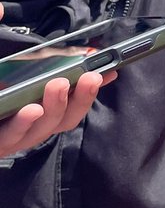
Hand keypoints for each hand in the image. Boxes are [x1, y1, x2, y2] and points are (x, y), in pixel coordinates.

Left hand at [0, 70, 114, 157]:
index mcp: (30, 105)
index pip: (68, 98)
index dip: (90, 86)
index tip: (110, 70)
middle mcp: (24, 123)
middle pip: (63, 118)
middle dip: (80, 97)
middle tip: (91, 76)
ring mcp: (10, 136)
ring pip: (42, 129)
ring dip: (55, 107)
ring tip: (58, 85)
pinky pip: (12, 138)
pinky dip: (23, 124)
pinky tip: (30, 109)